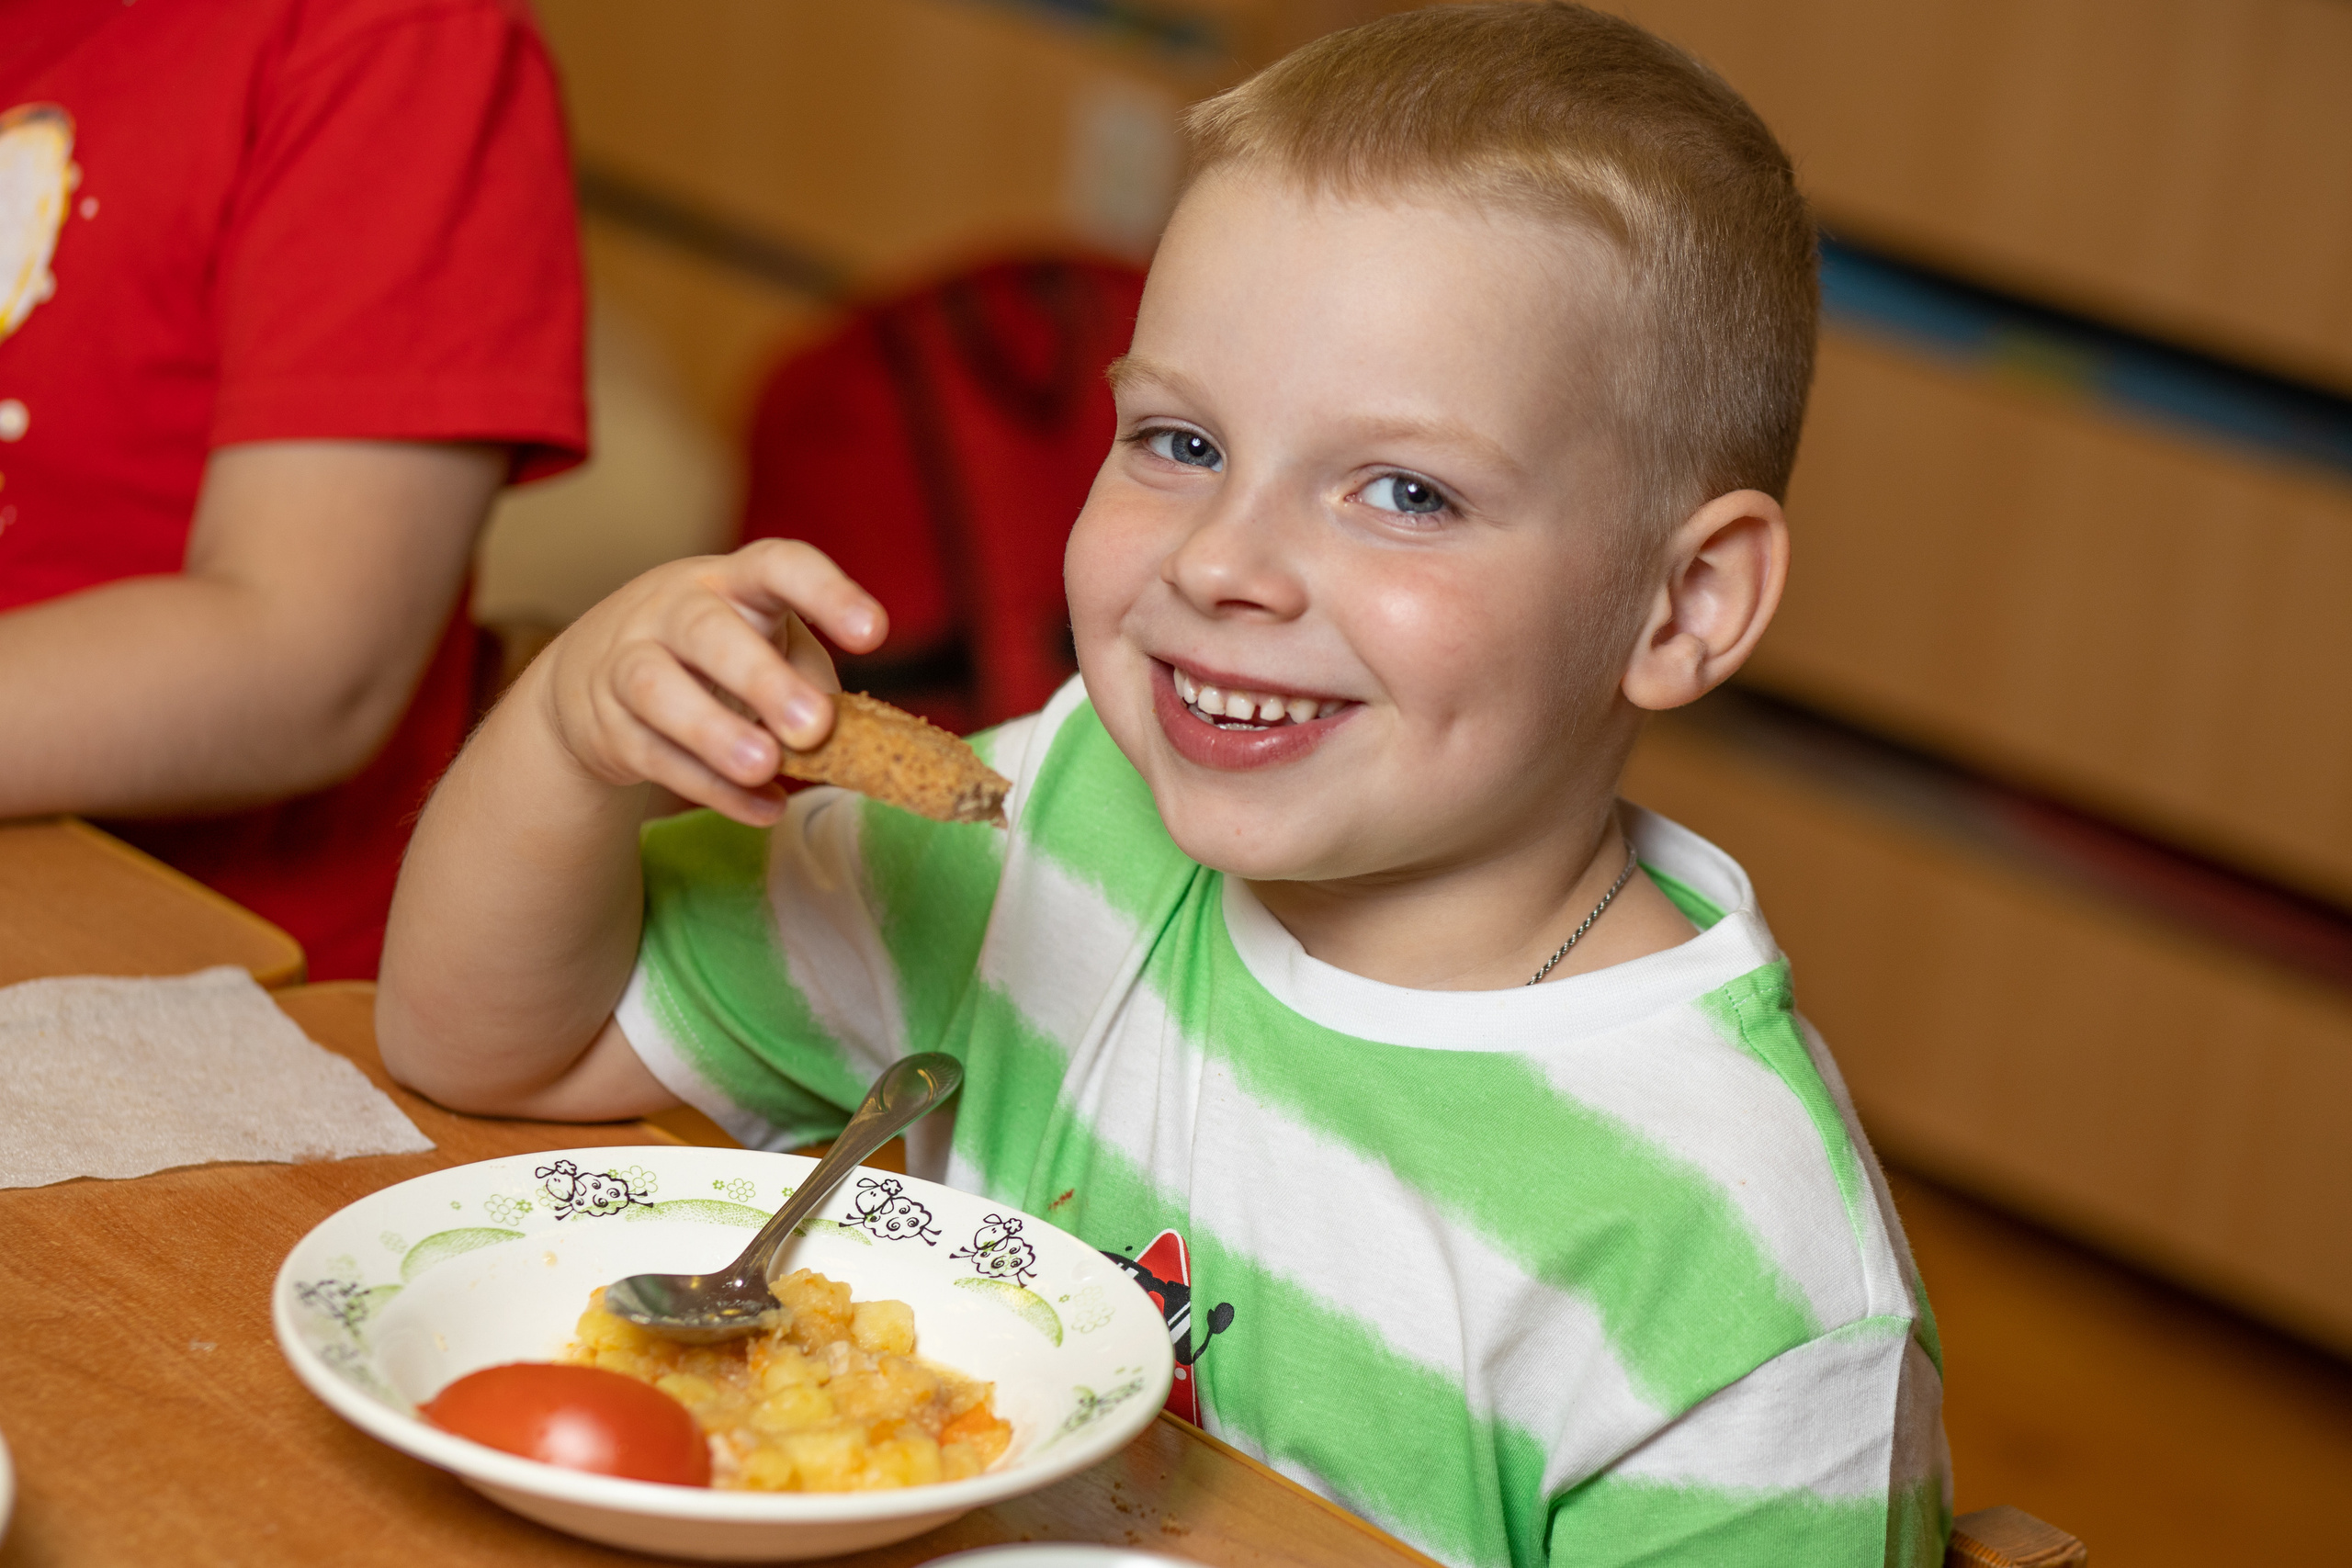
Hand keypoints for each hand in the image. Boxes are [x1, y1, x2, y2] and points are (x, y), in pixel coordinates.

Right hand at [536, 540, 887, 824]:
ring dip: (715, 731)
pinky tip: (762, 808)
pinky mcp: (606, 721)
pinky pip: (655, 755)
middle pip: (707, 630)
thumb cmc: (709, 655)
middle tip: (814, 727)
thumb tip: (848, 731)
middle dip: (762, 678)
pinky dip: (711, 788)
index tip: (873, 633)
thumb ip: (808, 676)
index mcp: (732, 581)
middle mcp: (672, 608)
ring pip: (657, 688)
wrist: (590, 677)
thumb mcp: (763, 644)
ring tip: (765, 766)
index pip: (777, 565)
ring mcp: (628, 660)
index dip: (826, 593)